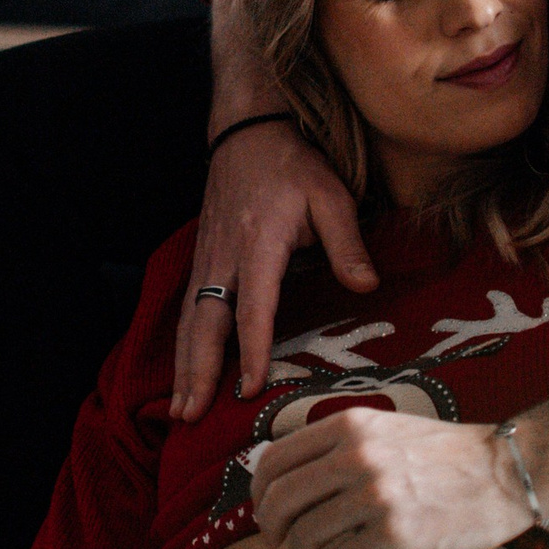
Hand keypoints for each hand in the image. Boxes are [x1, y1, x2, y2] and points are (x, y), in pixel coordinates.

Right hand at [170, 120, 374, 419]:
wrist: (248, 133)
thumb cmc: (294, 166)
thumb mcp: (331, 195)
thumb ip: (348, 243)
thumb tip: (367, 285)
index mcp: (258, 244)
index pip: (253, 307)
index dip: (252, 349)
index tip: (250, 388)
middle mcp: (224, 258)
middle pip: (205, 324)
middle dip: (197, 372)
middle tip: (192, 416)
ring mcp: (207, 261)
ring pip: (188, 322)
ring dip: (183, 368)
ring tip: (181, 409)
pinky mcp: (202, 262)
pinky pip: (187, 312)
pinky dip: (182, 347)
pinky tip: (183, 374)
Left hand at [251, 412, 528, 548]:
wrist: (505, 472)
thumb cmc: (445, 455)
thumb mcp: (385, 429)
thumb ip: (337, 447)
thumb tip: (282, 482)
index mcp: (349, 427)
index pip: (275, 459)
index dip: (259, 491)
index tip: (263, 509)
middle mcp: (357, 457)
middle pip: (279, 499)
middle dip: (270, 528)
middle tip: (277, 542)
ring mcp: (375, 497)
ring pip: (305, 537)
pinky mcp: (395, 535)